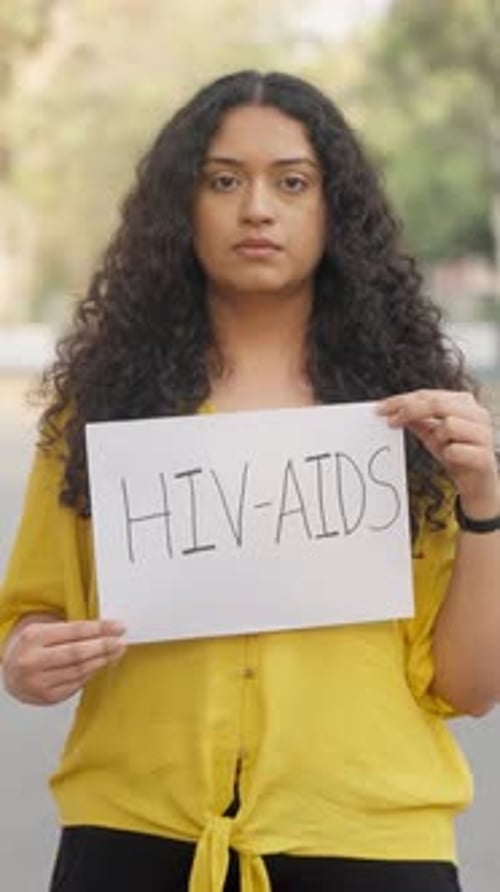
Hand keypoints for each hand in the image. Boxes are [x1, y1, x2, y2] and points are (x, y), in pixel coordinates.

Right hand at [2, 616, 126, 704]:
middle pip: (76, 653)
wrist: (13, 675)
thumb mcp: (44, 631)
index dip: (99, 629)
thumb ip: (70, 630)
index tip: (118, 627)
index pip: (73, 631)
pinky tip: (101, 665)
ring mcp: (38, 682)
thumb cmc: (34, 649)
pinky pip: (77, 683)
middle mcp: (33, 660)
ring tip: (116, 652)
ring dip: (102, 660)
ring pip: (79, 670)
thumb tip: (107, 628)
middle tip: (120, 641)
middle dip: (103, 646)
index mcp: (33, 637)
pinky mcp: (47, 697)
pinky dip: (91, 673)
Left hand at [377, 389, 499, 517]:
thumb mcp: (432, 435)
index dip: (403, 400)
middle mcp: (478, 414)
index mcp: (464, 403)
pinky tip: (453, 459)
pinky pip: (455, 451)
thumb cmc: (456, 454)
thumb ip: (416, 420)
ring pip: (448, 425)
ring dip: (438, 438)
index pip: (429, 395)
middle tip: (391, 421)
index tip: (380, 408)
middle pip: (437, 404)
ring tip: (443, 447)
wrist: (478, 485)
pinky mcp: (484, 456)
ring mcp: (484, 434)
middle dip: (410, 411)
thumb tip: (392, 410)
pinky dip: (448, 455)